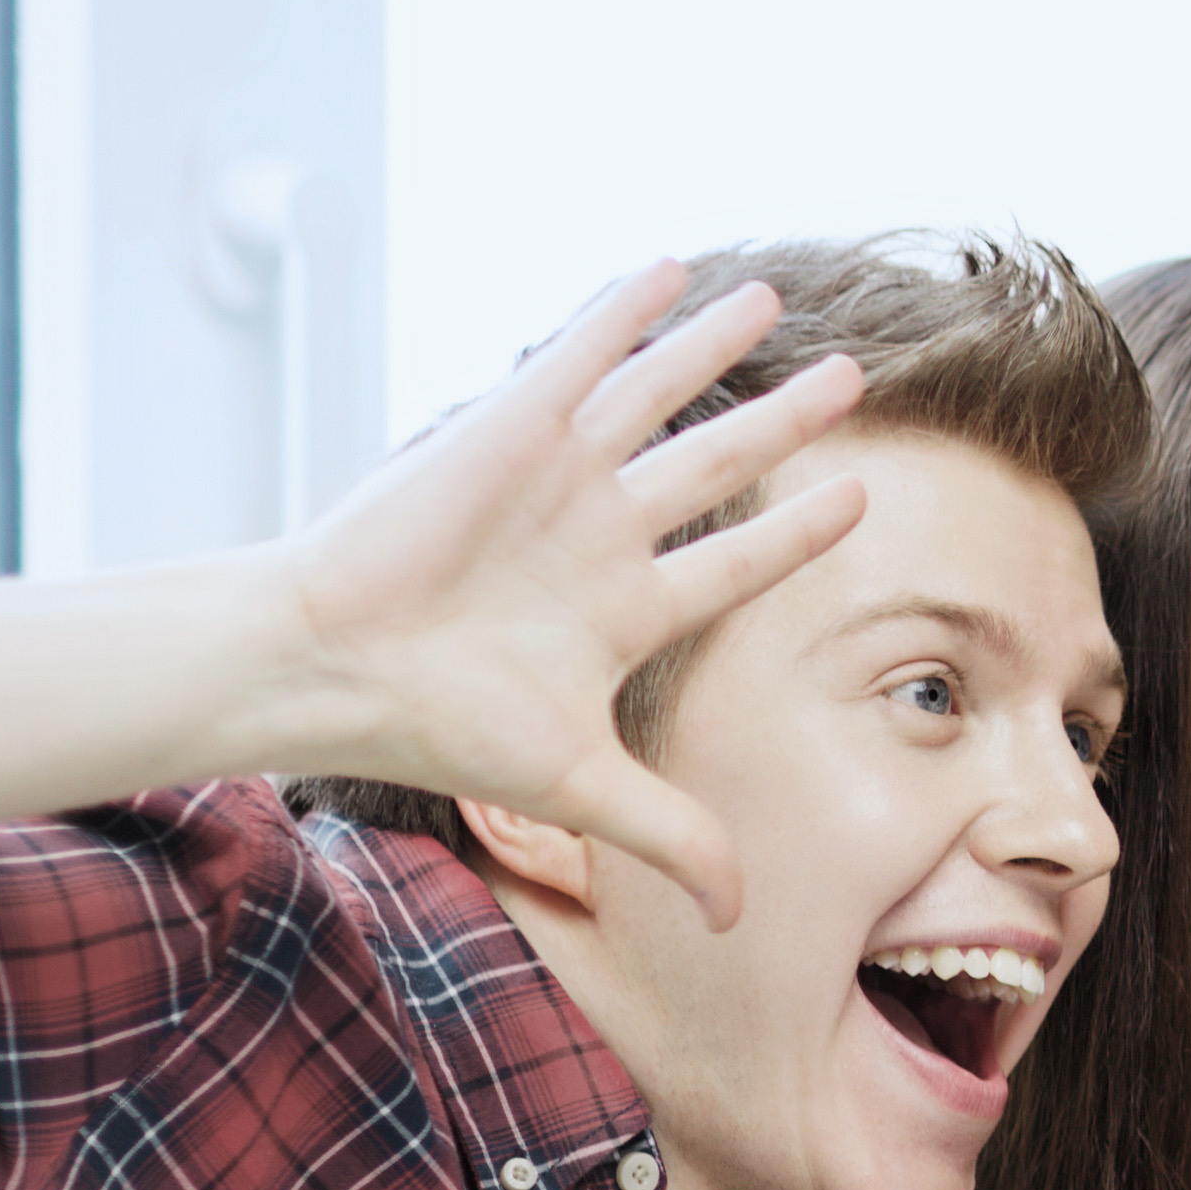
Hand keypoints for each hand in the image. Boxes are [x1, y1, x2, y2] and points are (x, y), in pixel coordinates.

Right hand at [280, 262, 871, 926]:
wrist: (332, 668)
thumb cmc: (438, 723)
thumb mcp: (582, 787)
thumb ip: (674, 839)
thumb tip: (744, 920)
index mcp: (624, 611)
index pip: (739, 562)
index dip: (800, 534)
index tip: (858, 500)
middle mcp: (600, 535)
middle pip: (718, 464)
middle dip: (785, 424)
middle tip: (855, 381)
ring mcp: (556, 479)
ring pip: (657, 397)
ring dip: (715, 349)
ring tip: (774, 301)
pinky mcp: (507, 428)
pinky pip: (580, 355)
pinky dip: (627, 312)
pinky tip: (673, 269)